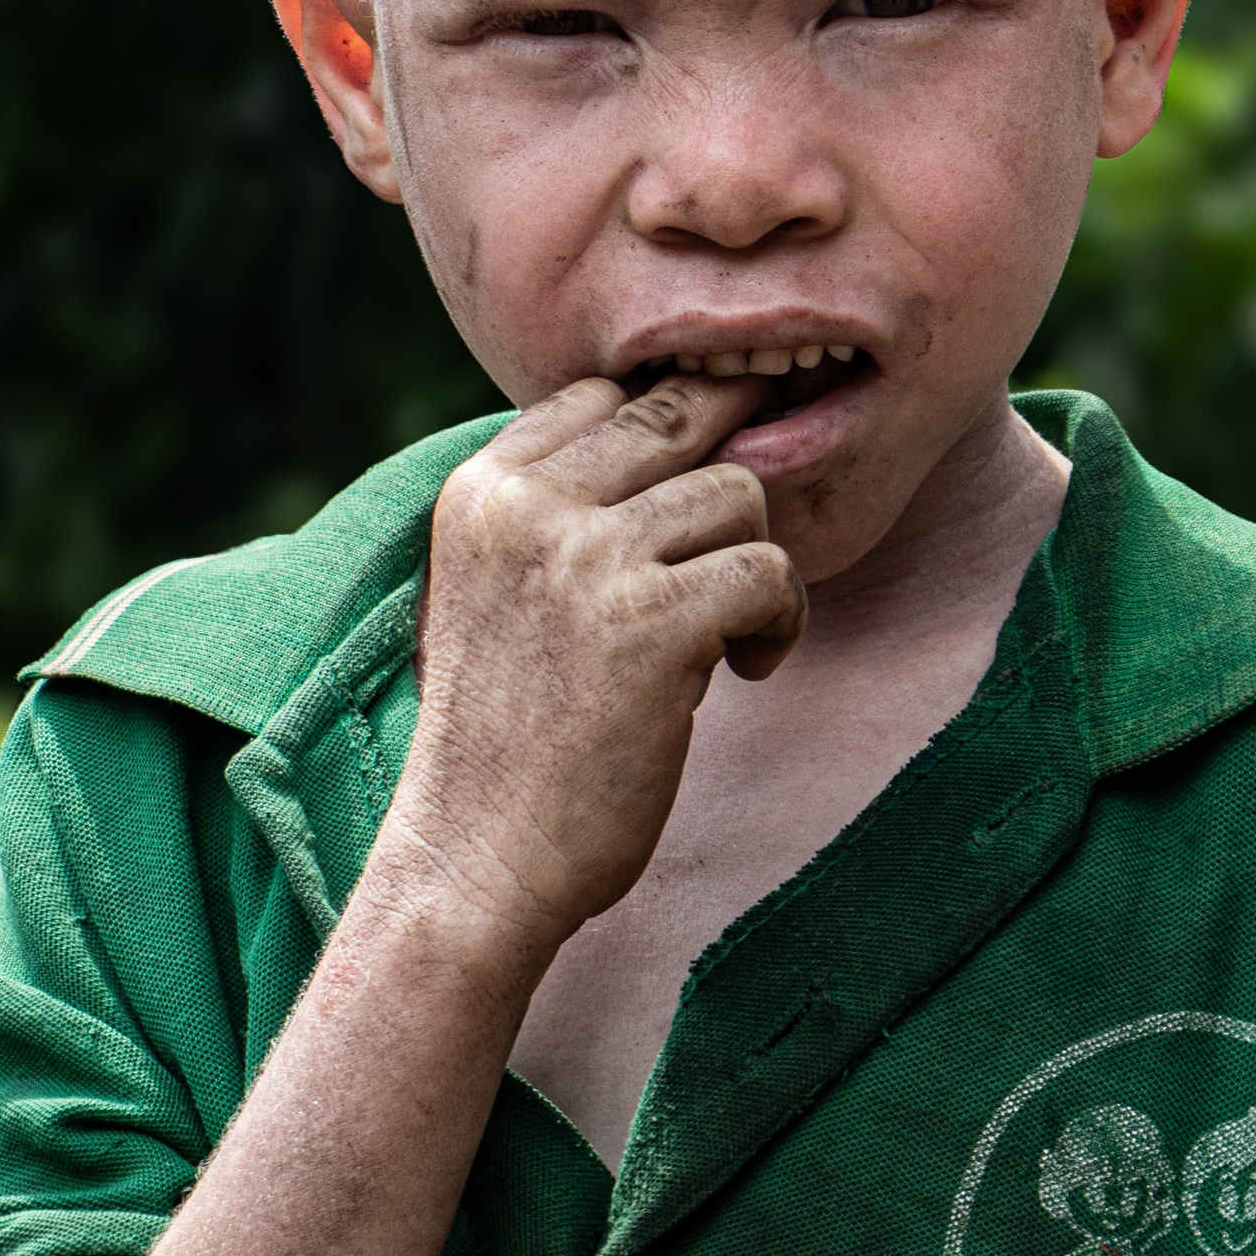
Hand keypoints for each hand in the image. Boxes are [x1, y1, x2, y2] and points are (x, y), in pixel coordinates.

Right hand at [380, 372, 808, 956]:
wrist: (474, 860)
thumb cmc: (500, 738)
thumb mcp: (491, 590)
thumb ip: (552, 515)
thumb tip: (676, 442)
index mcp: (481, 490)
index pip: (602, 395)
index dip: (669, 429)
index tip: (694, 491)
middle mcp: (529, 506)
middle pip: (677, 416)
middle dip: (737, 457)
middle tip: (752, 528)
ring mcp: (589, 559)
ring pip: (738, 492)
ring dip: (755, 562)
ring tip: (731, 634)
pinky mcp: (653, 624)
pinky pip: (768, 572)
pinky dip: (780, 621)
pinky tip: (749, 668)